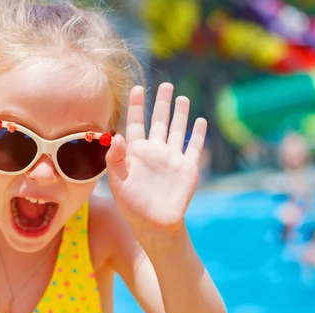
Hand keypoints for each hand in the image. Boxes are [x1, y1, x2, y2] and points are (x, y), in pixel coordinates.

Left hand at [105, 83, 206, 235]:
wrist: (154, 224)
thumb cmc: (132, 205)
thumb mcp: (118, 181)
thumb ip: (115, 159)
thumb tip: (115, 135)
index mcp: (136, 153)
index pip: (136, 123)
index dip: (137, 106)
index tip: (138, 88)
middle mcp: (154, 152)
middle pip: (159, 121)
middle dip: (162, 103)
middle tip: (165, 85)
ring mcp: (171, 158)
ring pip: (177, 130)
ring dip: (180, 114)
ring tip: (182, 97)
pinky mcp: (186, 168)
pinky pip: (193, 146)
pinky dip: (198, 133)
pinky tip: (200, 120)